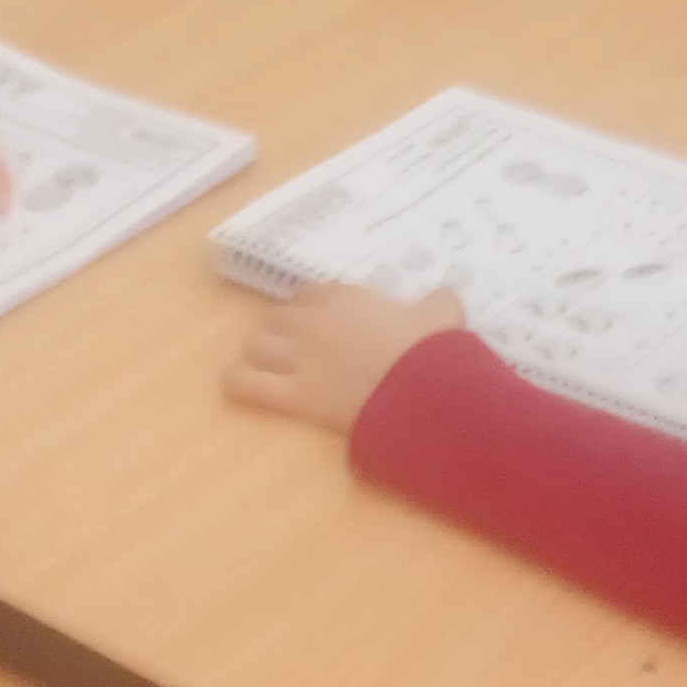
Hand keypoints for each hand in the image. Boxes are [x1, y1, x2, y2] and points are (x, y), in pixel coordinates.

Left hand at [225, 283, 466, 435]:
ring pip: (257, 345)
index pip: (311, 293)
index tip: (323, 320)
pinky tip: (238, 386)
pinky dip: (239, 383)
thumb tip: (448, 295)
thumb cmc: (430, 349)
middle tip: (299, 349)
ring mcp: (299, 357)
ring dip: (261, 354)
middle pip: (278, 317)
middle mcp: (314, 321)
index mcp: (345, 298)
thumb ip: (440, 301)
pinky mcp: (293, 394)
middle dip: (284, 331)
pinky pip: (248, 383)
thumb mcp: (443, 314)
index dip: (313, 307)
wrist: (419, 390)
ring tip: (271, 368)